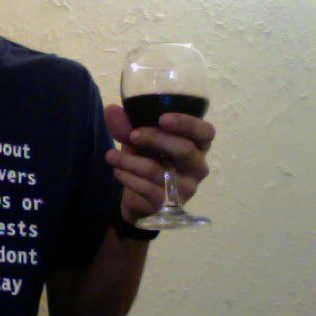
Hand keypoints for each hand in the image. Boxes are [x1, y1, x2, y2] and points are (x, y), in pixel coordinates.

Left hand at [103, 104, 215, 223]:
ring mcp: (186, 188)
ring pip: (159, 170)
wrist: (137, 198)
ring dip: (129, 160)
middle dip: (155, 138)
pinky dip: (128, 178)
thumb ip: (126, 126)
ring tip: (110, 156)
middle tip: (132, 135)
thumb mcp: (136, 141)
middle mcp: (198, 167)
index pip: (205, 132)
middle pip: (184, 149)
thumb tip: (111, 110)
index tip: (162, 118)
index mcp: (197, 145)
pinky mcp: (169, 205)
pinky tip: (118, 172)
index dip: (187, 123)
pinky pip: (147, 189)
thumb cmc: (146, 160)